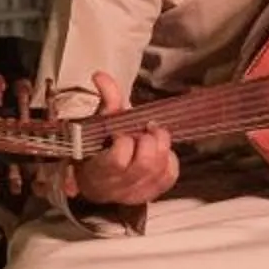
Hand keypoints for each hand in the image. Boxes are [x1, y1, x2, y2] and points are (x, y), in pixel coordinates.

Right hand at [72, 68, 178, 207]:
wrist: (98, 183)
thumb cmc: (98, 150)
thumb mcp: (98, 126)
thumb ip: (105, 100)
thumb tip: (100, 75)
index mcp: (100, 169)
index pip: (119, 156)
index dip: (124, 139)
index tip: (122, 130)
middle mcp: (120, 185)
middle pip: (145, 162)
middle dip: (149, 140)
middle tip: (144, 130)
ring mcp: (138, 191)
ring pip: (160, 167)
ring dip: (161, 146)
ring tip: (152, 137)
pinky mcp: (154, 192)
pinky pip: (171, 174)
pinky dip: (169, 159)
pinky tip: (159, 152)